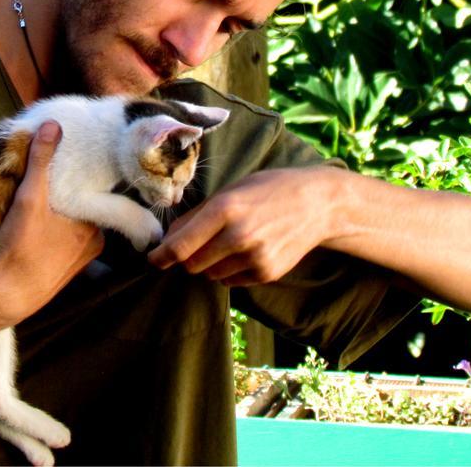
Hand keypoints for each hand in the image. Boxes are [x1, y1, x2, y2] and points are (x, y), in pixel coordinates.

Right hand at [0, 121, 103, 327]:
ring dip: (57, 225)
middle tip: (44, 194)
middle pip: (82, 214)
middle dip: (66, 205)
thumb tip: (52, 125)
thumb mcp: (29, 198)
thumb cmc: (20, 247)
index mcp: (94, 227)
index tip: (65, 175)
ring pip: (71, 234)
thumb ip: (40, 161)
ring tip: (33, 216)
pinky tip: (30, 240)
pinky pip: (60, 252)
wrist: (3, 298)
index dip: (79, 183)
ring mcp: (77, 266)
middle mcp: (93, 248)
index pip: (95, 196)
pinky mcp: (60, 280)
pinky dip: (49, 244)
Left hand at [147, 167, 342, 285]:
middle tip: (196, 243)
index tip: (153, 259)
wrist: (317, 204)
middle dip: (186, 257)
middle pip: (191, 264)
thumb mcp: (230, 191)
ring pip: (210, 274)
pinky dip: (229, 270)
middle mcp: (238, 236)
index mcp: (224, 209)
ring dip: (209, 263)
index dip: (160, 257)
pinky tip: (246, 250)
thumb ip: (197, 216)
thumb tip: (168, 240)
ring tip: (228, 242)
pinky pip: (231, 281)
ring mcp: (254, 258)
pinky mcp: (266, 273)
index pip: (179, 246)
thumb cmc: (267, 190)